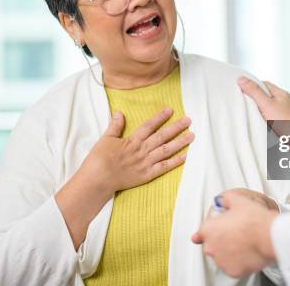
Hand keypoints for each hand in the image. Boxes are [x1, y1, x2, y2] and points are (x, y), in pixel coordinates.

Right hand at [56, 107, 192, 248]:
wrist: (97, 179)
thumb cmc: (99, 159)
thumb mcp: (105, 138)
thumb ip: (115, 126)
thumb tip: (119, 112)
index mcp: (132, 140)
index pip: (149, 126)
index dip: (160, 117)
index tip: (171, 110)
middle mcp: (142, 150)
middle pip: (162, 136)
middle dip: (176, 127)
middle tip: (188, 120)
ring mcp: (146, 163)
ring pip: (166, 150)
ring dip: (180, 142)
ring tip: (192, 135)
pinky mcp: (147, 175)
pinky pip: (164, 167)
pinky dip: (175, 162)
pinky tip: (185, 156)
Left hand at [192, 191, 278, 277]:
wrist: (269, 235)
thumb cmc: (254, 219)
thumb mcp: (236, 199)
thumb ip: (224, 199)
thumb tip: (221, 200)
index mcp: (208, 230)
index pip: (202, 232)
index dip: (213, 227)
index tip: (219, 227)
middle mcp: (211, 247)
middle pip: (212, 245)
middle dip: (221, 240)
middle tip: (235, 233)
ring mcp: (222, 261)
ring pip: (222, 257)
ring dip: (229, 251)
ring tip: (244, 242)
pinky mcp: (233, 271)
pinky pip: (233, 266)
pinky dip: (238, 261)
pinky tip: (247, 252)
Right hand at [237, 77, 289, 120]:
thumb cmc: (286, 123)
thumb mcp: (266, 104)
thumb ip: (254, 92)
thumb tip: (242, 80)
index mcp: (282, 94)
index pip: (265, 84)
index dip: (253, 86)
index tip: (243, 89)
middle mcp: (286, 102)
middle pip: (267, 96)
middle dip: (257, 99)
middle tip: (246, 103)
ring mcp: (287, 113)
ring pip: (271, 108)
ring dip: (262, 111)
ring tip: (254, 115)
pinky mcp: (286, 124)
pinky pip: (274, 118)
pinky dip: (268, 120)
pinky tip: (264, 125)